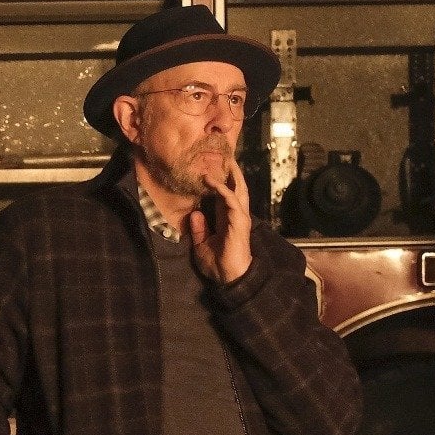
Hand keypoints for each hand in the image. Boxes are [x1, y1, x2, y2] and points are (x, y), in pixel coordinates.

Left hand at [189, 157, 253, 284]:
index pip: (225, 196)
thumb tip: (195, 213)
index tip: (210, 169)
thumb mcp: (201, 245)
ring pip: (237, 190)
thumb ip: (199, 229)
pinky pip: (231, 200)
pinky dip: (222, 189)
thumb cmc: (218, 265)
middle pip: (236, 188)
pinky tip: (211, 181)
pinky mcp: (239, 221)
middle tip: (224, 157)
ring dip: (230, 175)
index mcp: (226, 220)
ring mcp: (239, 217)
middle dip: (231, 173)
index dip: (219, 182)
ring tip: (224, 160)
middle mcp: (235, 215)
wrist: (229, 277)